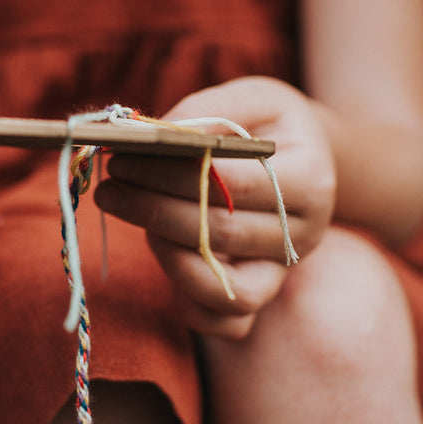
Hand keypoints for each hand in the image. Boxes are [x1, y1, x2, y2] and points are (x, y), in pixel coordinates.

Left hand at [94, 77, 335, 338]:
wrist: (310, 162)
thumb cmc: (272, 127)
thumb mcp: (251, 98)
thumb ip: (205, 112)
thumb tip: (152, 138)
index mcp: (311, 178)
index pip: (230, 184)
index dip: (168, 173)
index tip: (122, 157)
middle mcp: (304, 233)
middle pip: (221, 234)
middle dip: (153, 209)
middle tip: (111, 186)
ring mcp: (284, 272)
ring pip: (228, 292)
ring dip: (169, 259)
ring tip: (137, 218)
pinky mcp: (264, 295)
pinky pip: (228, 325)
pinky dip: (190, 305)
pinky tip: (162, 255)